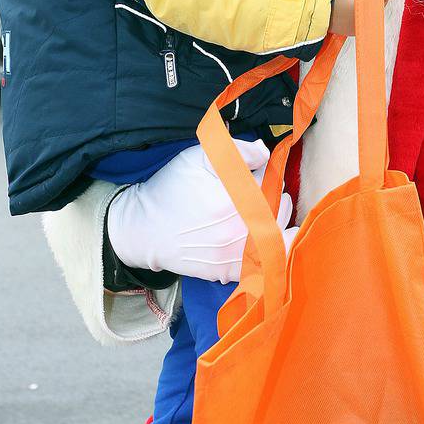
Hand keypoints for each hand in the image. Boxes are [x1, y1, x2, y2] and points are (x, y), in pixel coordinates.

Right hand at [106, 140, 293, 283]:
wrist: (143, 229)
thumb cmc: (170, 189)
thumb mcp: (197, 157)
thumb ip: (236, 151)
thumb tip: (265, 153)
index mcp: (234, 200)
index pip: (271, 182)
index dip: (264, 174)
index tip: (254, 173)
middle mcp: (239, 231)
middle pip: (281, 209)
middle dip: (274, 197)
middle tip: (259, 192)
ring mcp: (236, 255)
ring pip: (278, 236)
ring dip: (276, 221)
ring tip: (260, 212)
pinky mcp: (230, 272)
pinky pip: (265, 262)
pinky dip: (270, 250)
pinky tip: (262, 239)